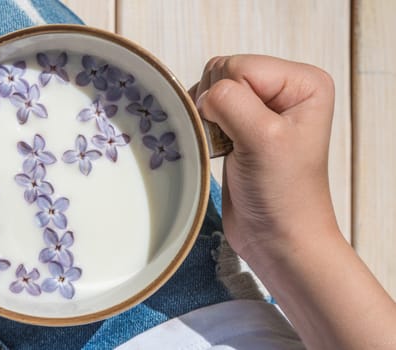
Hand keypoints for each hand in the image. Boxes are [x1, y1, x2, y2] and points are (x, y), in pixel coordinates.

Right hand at [191, 55, 395, 349]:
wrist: (277, 238)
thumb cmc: (281, 193)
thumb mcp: (263, 139)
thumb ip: (231, 102)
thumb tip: (203, 95)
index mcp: (302, 82)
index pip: (240, 66)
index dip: (228, 98)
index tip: (240, 136)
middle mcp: (283, 89)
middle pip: (224, 74)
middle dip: (217, 108)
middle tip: (232, 142)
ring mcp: (261, 109)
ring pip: (211, 92)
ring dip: (207, 119)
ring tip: (225, 147)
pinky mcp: (241, 128)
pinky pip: (208, 111)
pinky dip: (203, 128)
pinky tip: (217, 149)